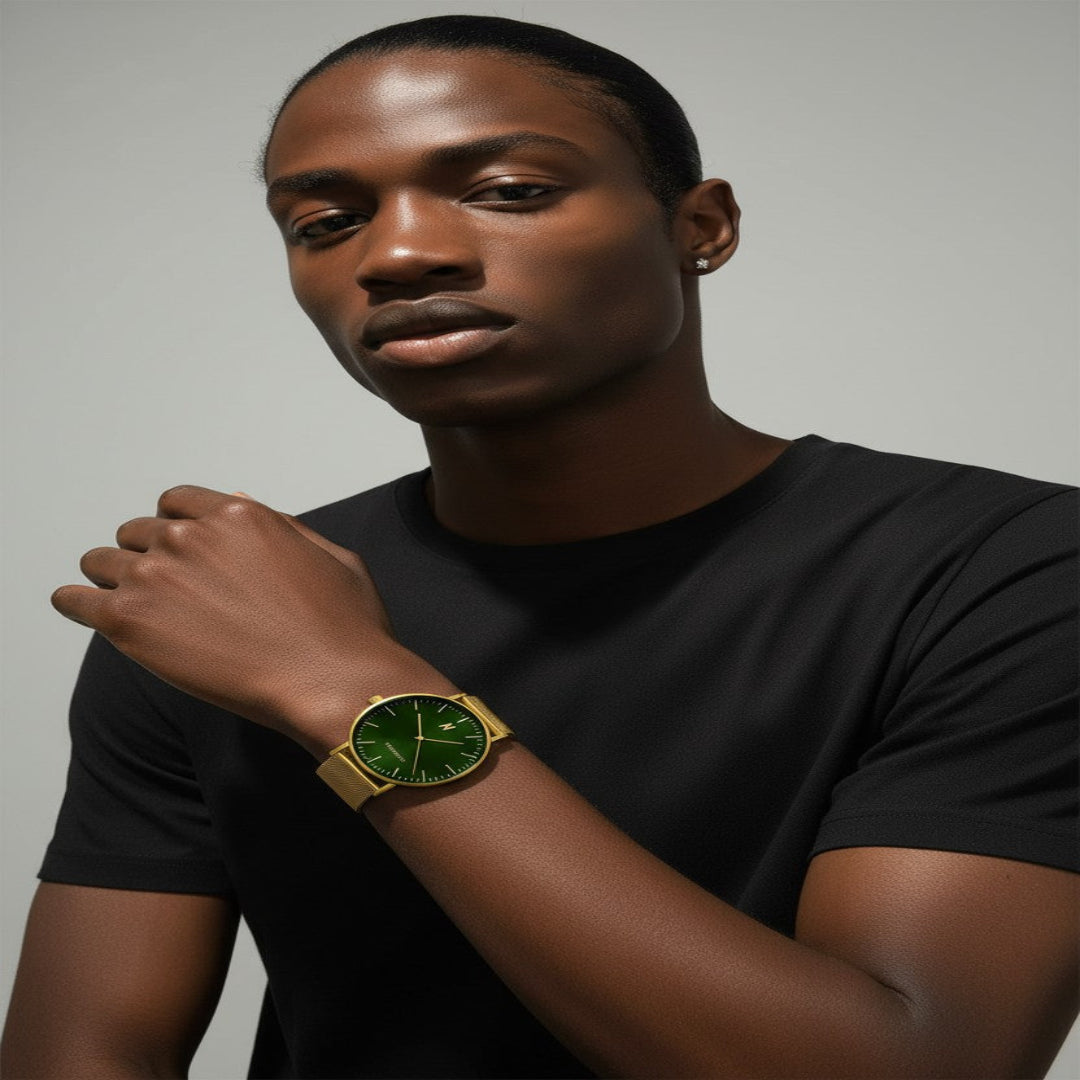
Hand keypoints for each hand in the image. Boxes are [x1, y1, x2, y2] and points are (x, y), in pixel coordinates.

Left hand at [51, 486, 455, 754]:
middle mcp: (191, 536)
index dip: (175, 527)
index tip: (178, 552)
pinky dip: (75, 603)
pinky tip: (81, 609)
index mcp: (238, 515)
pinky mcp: (130, 621)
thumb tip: (237, 501)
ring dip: (112, 579)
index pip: (176, 503)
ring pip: (103, 561)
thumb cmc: (343, 626)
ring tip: (128, 605)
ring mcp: (157, 576)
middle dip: (146, 555)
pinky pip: (75, 600)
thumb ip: (279, 526)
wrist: (331, 680)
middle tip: (161, 590)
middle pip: (138, 532)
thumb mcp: (330, 555)